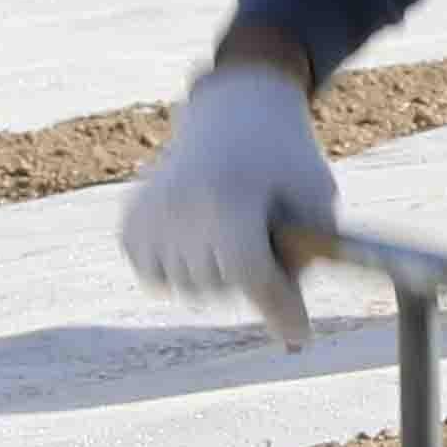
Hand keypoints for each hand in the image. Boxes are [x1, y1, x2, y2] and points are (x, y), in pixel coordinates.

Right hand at [121, 61, 337, 343]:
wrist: (238, 110)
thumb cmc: (286, 160)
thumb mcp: (316, 199)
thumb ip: (307, 259)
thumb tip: (288, 326)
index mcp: (228, 195)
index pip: (248, 273)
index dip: (279, 309)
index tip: (303, 337)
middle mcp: (179, 206)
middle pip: (219, 286)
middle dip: (251, 279)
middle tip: (268, 249)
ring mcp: (149, 215)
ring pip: (187, 289)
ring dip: (216, 277)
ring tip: (234, 235)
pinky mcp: (130, 223)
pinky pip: (157, 278)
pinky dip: (180, 270)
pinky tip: (201, 238)